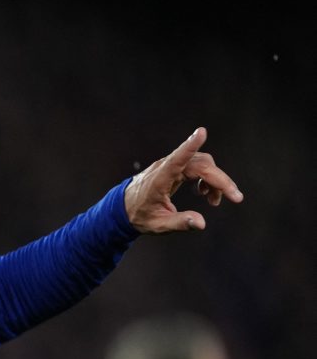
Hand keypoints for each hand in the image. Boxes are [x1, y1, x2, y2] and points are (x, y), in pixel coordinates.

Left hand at [124, 127, 243, 233]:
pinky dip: (207, 178)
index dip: (189, 146)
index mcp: (158, 180)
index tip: (201, 132)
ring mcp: (169, 165)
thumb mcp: (158, 225)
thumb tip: (201, 223)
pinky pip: (197, 165)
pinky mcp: (174, 167)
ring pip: (201, 163)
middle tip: (235, 197)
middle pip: (200, 164)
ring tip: (215, 201)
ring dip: (215, 179)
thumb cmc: (139, 216)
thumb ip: (180, 223)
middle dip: (220, 179)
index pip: (176, 160)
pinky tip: (206, 193)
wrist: (124, 208)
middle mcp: (164, 168)